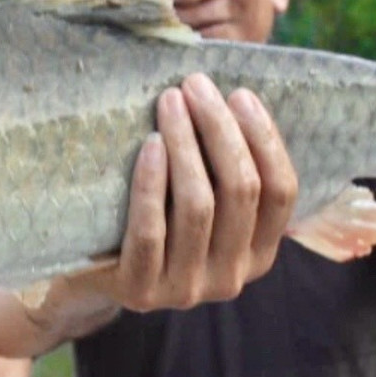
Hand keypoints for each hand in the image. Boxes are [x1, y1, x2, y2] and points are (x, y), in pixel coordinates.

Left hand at [82, 73, 296, 310]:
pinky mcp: (141, 292)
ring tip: (169, 102)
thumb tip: (237, 85)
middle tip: (194, 85)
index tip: (239, 93)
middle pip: (241, 191)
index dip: (264, 139)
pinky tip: (151, 144)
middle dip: (220, 129)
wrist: (94, 273)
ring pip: (198, 206)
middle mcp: (231, 278)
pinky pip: (151, 230)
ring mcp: (187, 291)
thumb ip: (225, 161)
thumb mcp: (201, 195)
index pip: (281, 193)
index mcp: (258, 254)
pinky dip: (152, 183)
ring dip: (186, 144)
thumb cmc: (156, 216)